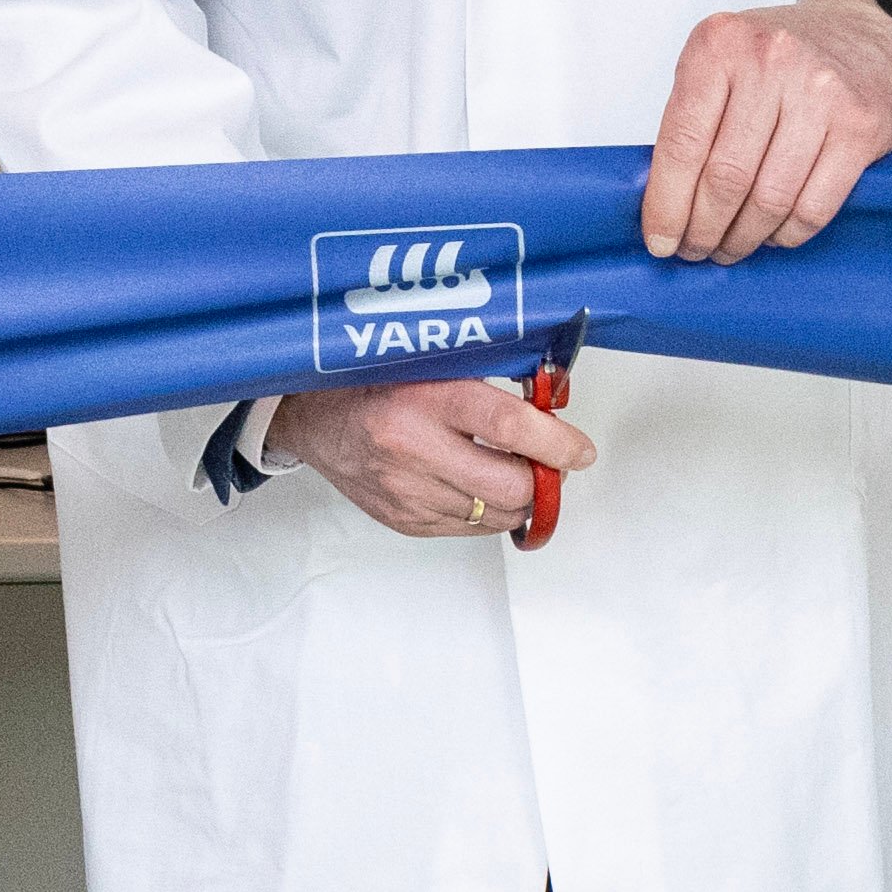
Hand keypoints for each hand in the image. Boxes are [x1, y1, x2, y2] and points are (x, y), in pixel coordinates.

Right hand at [262, 373, 596, 542]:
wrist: (310, 417)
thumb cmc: (371, 380)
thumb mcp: (429, 361)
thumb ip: (487, 381)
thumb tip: (549, 407)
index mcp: (424, 399)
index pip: (510, 427)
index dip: (557, 443)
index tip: (580, 450)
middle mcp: (413, 450)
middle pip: (510, 488)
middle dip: (543, 480)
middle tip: (550, 463)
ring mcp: (407, 493)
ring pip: (496, 516)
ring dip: (520, 499)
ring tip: (517, 472)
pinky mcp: (404, 521)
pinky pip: (470, 530)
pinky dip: (489, 512)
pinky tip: (482, 486)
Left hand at [641, 0, 891, 265]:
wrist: (864, 33)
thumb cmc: (780, 58)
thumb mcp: (721, 62)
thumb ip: (691, 118)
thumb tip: (662, 202)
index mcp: (720, 44)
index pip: (683, 143)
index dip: (667, 204)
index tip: (660, 240)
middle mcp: (770, 61)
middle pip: (725, 176)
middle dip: (703, 229)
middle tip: (695, 250)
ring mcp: (820, 93)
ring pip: (770, 198)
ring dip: (743, 238)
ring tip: (730, 247)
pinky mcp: (859, 127)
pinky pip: (813, 206)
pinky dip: (787, 234)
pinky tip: (773, 234)